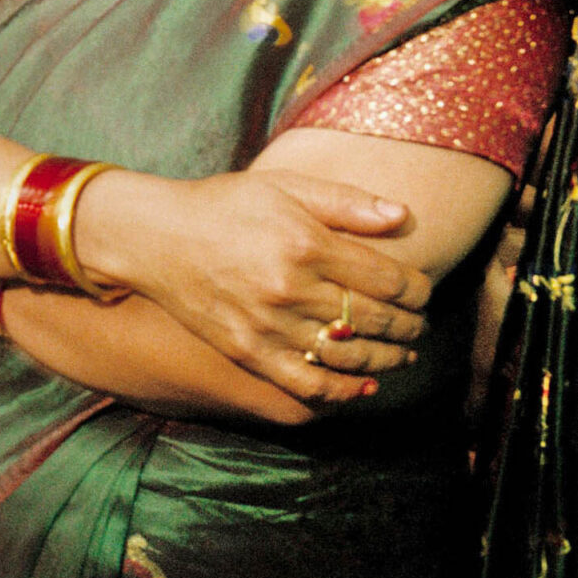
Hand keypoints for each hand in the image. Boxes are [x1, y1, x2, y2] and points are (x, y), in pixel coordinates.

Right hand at [78, 168, 430, 403]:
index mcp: (305, 242)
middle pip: (376, 319)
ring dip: (388, 358)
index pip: (389, 279)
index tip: (422, 291)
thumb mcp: (283, 187)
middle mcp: (290, 287)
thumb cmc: (222, 205)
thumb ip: (345, 202)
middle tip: (419, 325)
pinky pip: (308, 384)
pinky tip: (363, 385)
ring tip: (402, 354)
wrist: (154, 237)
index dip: (418, 289)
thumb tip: (404, 217)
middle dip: (410, 325)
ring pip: (350, 355)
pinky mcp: (248, 351)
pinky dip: (343, 390)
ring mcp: (268, 324)